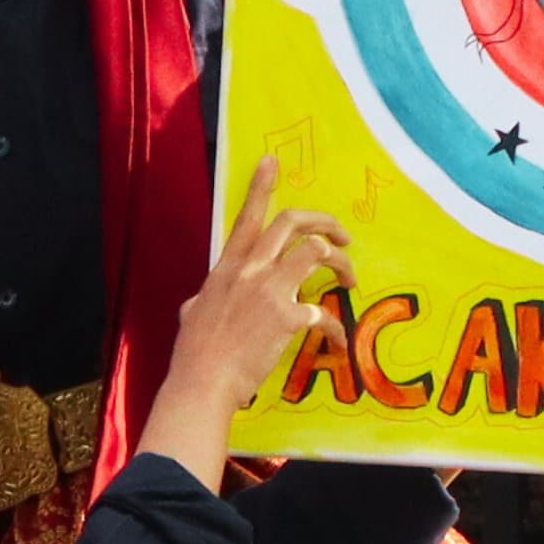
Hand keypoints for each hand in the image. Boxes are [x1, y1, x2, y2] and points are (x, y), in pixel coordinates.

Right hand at [160, 157, 349, 418]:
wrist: (203, 380)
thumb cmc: (196, 351)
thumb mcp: (194, 311)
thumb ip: (208, 296)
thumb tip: (201, 299)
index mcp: (228, 267)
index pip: (247, 217)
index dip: (262, 186)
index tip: (272, 162)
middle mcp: (250, 270)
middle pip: (292, 223)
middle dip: (325, 221)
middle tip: (342, 236)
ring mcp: (269, 290)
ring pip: (315, 252)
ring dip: (340, 263)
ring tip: (349, 279)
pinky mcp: (287, 316)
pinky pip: (323, 313)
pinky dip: (335, 328)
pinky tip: (337, 341)